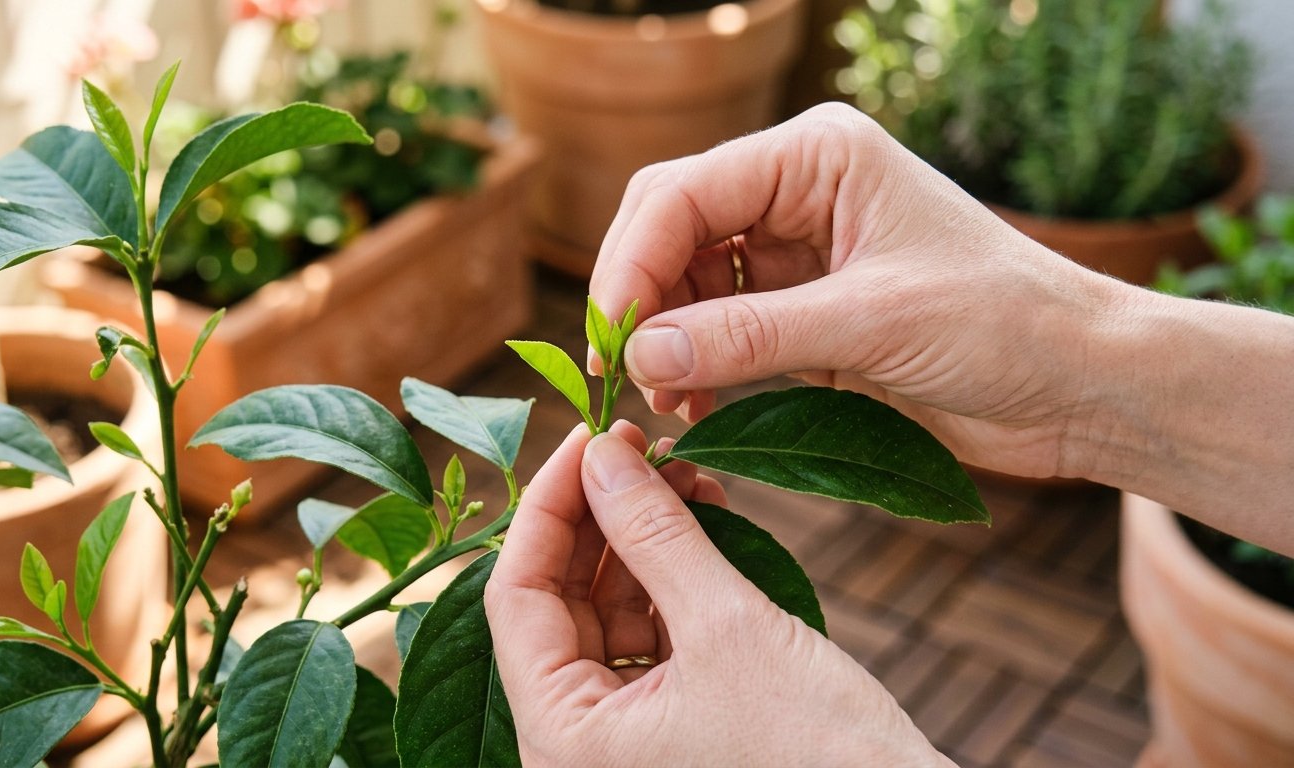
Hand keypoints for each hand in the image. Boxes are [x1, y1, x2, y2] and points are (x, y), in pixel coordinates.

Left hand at [485, 422, 947, 766]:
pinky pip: (650, 636)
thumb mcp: (727, 626)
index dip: (548, 506)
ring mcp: (624, 741)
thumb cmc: (819, 754)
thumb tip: (606, 455)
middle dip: (601, 516)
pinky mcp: (672, 728)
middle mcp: (579, 746)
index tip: (593, 437)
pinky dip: (672, 577)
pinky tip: (701, 518)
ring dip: (641, 539)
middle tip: (641, 445)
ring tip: (683, 470)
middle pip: (558, 603)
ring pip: (606, 613)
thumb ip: (655, 535)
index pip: (516, 598)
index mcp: (563, 740)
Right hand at [589, 103, 1130, 478]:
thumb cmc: (1006, 325)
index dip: (632, 263)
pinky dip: (695, 367)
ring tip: (662, 402)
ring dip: (664, 341)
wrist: (1080, 385)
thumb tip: (639, 354)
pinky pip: (719, 331)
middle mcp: (797, 194)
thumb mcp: (871, 323)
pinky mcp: (803, 314)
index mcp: (817, 157)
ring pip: (686, 284)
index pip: (684, 192)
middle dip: (638, 297)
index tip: (610, 340)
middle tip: (617, 373)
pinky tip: (693, 407)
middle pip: (671, 229)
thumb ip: (749, 336)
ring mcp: (797, 256)